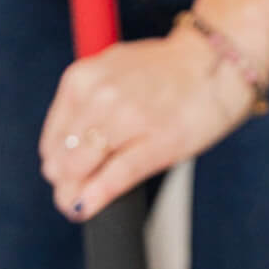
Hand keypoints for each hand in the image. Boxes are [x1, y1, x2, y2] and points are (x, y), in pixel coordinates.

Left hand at [39, 18, 262, 219]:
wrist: (215, 60)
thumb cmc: (164, 72)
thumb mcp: (112, 73)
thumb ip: (85, 104)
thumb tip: (61, 151)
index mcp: (84, 78)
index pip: (52, 138)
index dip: (54, 164)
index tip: (61, 176)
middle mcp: (101, 96)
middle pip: (63, 158)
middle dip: (64, 183)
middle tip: (71, 195)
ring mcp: (129, 118)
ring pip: (82, 170)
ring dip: (74, 195)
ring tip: (77, 205)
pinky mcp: (158, 141)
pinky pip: (115, 177)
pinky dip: (96, 197)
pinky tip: (86, 208)